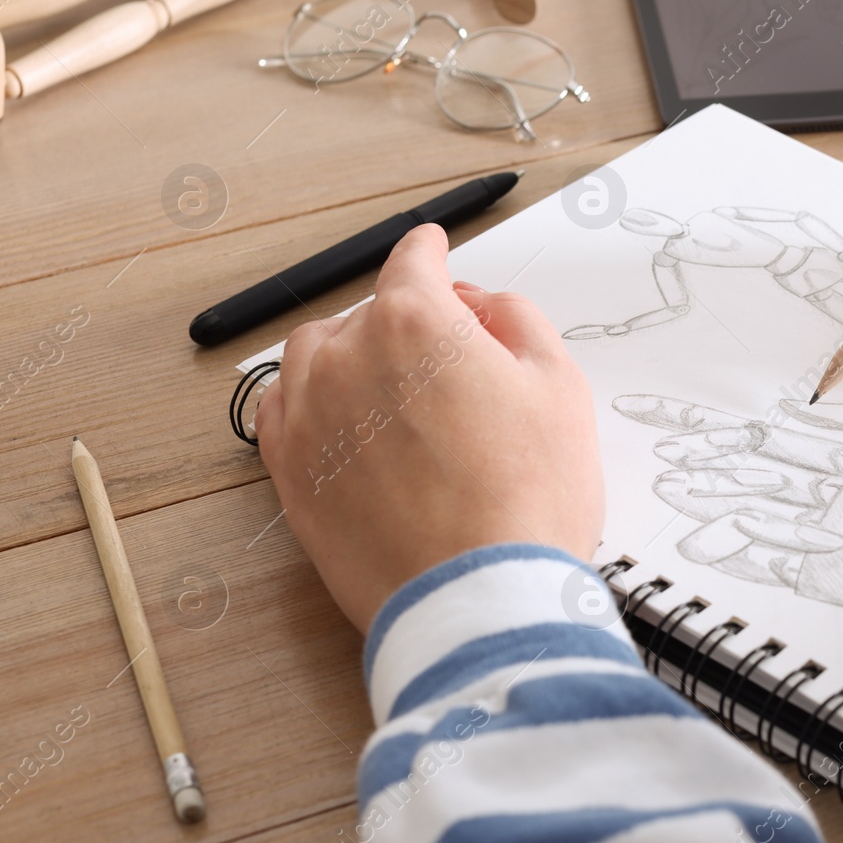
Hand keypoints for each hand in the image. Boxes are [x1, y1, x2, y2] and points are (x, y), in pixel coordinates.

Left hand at [254, 225, 604, 632]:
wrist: (479, 596)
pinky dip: (310, 402)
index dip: (430, 248)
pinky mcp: (290, 474)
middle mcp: (347, 357)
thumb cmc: (528, 499)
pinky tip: (343, 421)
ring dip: (352, 355)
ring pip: (317, 355)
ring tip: (393, 388)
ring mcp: (309, 416)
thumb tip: (483, 305)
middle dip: (410, 323)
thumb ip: (518, 320)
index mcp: (414, 322)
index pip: (413, 260)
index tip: (431, 245)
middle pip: (372, 313)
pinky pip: (282, 411)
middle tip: (452, 356)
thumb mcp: (560, 387)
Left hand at [614, 394, 842, 632]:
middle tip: (650, 432)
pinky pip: (790, 556)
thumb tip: (830, 424)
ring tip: (668, 481)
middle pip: (758, 460)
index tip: (673, 417)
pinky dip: (747, 548)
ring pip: (765, 498)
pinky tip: (708, 544)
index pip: (777, 432)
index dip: (719, 425)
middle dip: (701, 449)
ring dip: (713, 490)